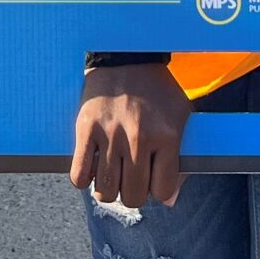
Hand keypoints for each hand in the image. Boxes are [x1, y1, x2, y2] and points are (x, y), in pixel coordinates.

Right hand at [70, 63, 190, 209]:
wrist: (125, 56)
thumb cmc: (156, 91)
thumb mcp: (179, 119)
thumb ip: (179, 162)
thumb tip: (170, 202)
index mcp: (167, 136)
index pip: (162, 191)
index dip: (157, 189)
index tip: (153, 177)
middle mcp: (139, 138)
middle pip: (133, 196)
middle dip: (132, 192)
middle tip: (130, 176)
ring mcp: (111, 134)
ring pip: (105, 192)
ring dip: (108, 189)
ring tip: (112, 173)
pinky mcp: (86, 129)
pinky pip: (80, 176)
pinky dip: (84, 179)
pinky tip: (93, 166)